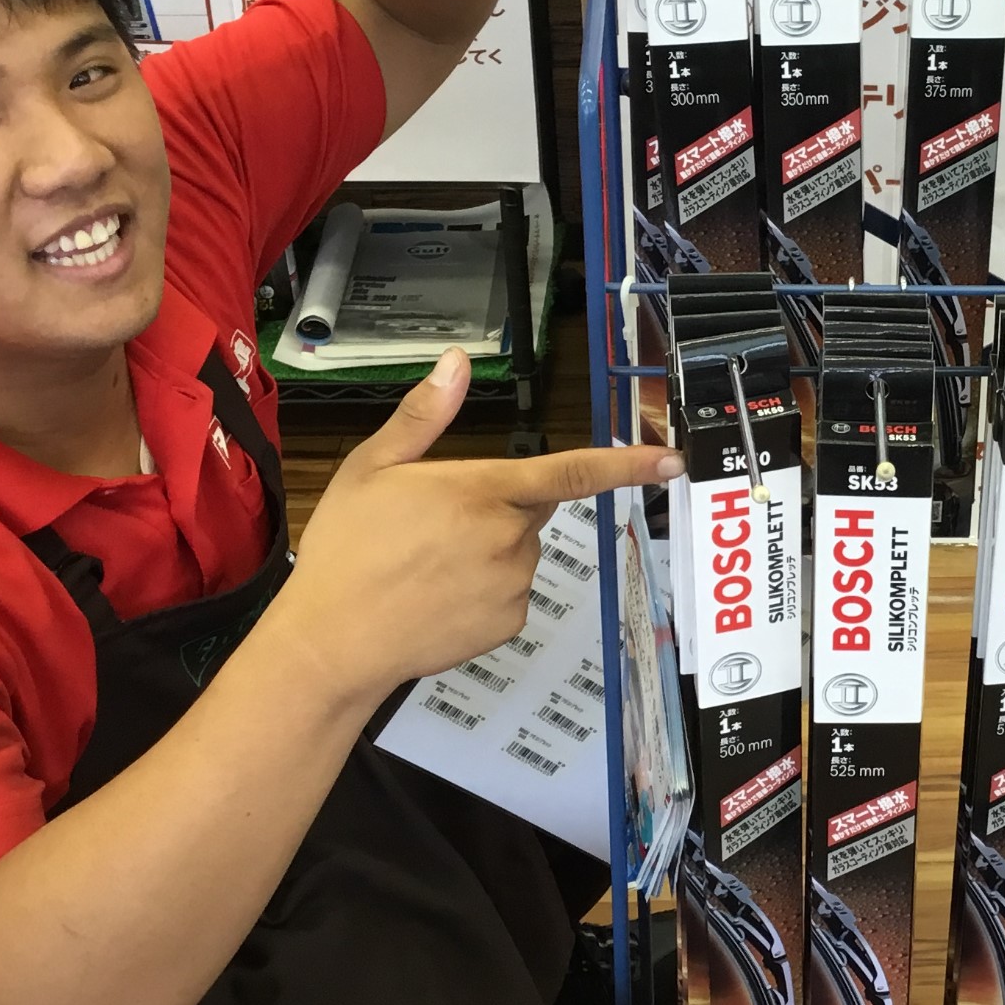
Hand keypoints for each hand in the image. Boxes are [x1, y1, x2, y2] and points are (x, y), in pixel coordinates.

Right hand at [279, 349, 681, 700]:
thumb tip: (457, 363)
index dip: (627, 464)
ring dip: (489, 550)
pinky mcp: (509, 622)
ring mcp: (513, 584)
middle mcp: (509, 538)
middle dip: (496, 507)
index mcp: (482, 491)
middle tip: (432, 524)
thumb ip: (425, 415)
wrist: (333, 642)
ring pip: (519, 551)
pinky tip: (437, 594)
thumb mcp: (373, 467)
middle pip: (529, 509)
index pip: (572, 472)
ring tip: (426, 564)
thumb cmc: (346, 552)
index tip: (671, 460)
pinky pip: (511, 592)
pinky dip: (485, 589)